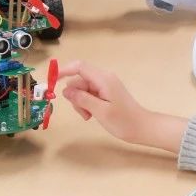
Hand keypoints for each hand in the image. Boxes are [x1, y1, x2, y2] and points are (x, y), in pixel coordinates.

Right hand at [60, 61, 187, 153]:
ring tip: (89, 116)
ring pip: (82, 89)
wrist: (143, 128)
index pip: (80, 67)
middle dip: (75, 95)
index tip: (52, 81)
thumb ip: (82, 99)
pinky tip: (92, 114)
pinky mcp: (106, 92)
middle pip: (79, 80)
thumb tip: (66, 90)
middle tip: (83, 113)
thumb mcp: (100, 111)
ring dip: (81, 102)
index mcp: (103, 79)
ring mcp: (105, 85)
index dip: (64, 70)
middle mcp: (104, 78)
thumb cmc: (123, 121)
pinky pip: (89, 93)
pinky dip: (87, 103)